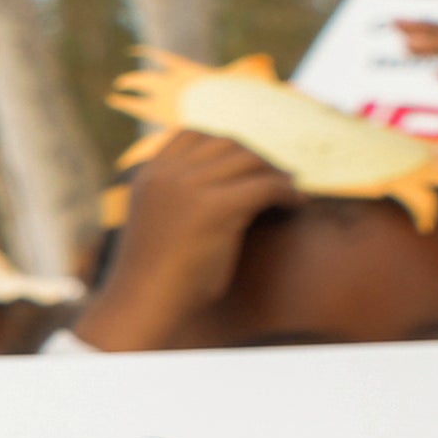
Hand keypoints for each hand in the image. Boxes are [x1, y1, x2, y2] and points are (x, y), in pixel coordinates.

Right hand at [64, 133, 295, 354]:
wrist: (141, 303)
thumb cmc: (153, 274)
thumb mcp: (158, 219)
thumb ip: (178, 194)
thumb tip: (222, 185)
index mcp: (148, 173)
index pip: (193, 135)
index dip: (226, 146)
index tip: (247, 165)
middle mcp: (167, 172)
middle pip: (227, 144)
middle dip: (256, 159)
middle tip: (277, 179)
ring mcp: (189, 186)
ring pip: (249, 160)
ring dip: (274, 173)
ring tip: (288, 191)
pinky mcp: (215, 207)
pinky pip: (265, 185)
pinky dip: (286, 193)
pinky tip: (295, 205)